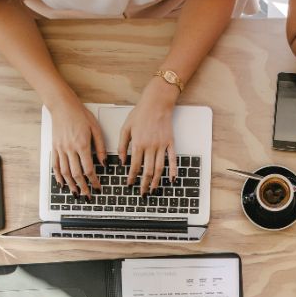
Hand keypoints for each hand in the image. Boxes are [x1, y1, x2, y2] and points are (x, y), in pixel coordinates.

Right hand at [50, 97, 105, 197]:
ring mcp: (61, 149)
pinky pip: (56, 165)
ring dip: (71, 185)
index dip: (93, 181)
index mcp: (82, 145)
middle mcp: (70, 149)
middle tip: (87, 196)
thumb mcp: (96, 129)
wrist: (62, 106)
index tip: (98, 187)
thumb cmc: (80, 115)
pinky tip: (62, 184)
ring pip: (65, 172)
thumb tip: (104, 163)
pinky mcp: (55, 147)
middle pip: (76, 174)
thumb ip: (101, 147)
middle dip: (83, 187)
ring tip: (76, 193)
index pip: (89, 169)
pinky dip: (58, 176)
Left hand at [119, 78, 178, 195]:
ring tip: (153, 190)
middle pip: (147, 171)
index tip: (129, 184)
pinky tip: (172, 180)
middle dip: (144, 184)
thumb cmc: (140, 113)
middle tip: (142, 193)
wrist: (157, 103)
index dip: (132, 177)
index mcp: (138, 144)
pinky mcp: (171, 143)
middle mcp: (151, 147)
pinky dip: (173, 171)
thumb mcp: (125, 128)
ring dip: (156, 181)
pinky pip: (173, 160)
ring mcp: (162, 146)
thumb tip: (122, 161)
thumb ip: (122, 145)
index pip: (134, 166)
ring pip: (159, 168)